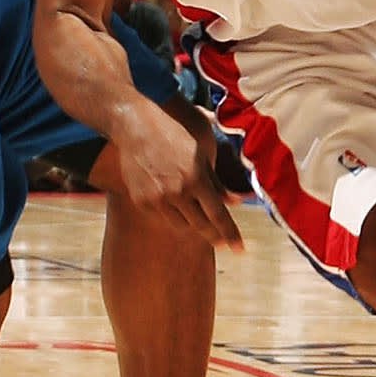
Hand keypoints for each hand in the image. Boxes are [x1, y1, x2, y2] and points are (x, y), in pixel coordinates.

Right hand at [114, 105, 243, 248]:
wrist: (136, 127)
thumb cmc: (173, 136)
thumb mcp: (201, 155)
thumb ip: (217, 182)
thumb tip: (236, 202)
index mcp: (196, 178)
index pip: (218, 215)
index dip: (230, 234)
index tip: (239, 249)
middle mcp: (177, 192)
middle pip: (201, 226)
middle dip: (214, 235)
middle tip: (222, 241)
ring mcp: (157, 198)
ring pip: (181, 225)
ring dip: (193, 224)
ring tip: (197, 217)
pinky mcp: (141, 201)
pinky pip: (162, 217)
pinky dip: (172, 214)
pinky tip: (173, 202)